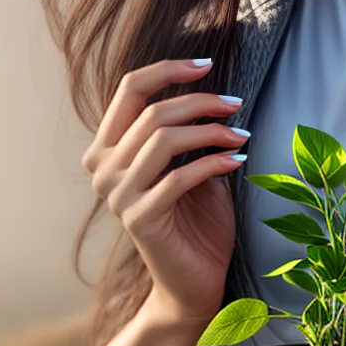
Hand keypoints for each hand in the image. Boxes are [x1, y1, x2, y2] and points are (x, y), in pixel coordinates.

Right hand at [81, 57, 249, 322]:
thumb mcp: (190, 162)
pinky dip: (215, 163)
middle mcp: (103, 168)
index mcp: (109, 147)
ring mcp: (117, 195)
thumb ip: (187, 130)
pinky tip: (239, 161)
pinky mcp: (139, 219)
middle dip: (202, 102)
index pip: (129, 89)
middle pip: (154, 112)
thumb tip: (216, 91)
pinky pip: (180, 177)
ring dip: (211, 131)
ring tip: (242, 137)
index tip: (206, 65)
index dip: (168, 69)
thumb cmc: (196, 218)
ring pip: (163, 140)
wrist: (194, 280)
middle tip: (237, 105)